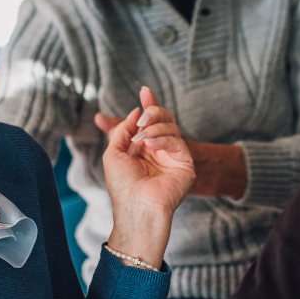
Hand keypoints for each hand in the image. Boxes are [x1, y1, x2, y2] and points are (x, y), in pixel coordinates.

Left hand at [102, 86, 194, 269]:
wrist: (136, 207)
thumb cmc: (123, 186)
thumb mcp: (114, 153)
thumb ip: (123, 130)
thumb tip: (136, 112)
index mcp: (143, 148)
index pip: (150, 122)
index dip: (149, 105)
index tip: (144, 91)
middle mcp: (159, 150)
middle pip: (163, 118)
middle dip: (153, 112)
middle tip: (142, 120)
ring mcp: (173, 156)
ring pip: (171, 126)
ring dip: (154, 128)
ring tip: (141, 140)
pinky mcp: (185, 163)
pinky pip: (177, 141)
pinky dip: (162, 139)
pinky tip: (150, 146)